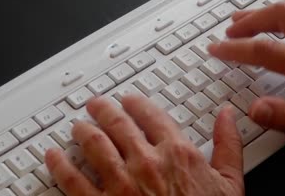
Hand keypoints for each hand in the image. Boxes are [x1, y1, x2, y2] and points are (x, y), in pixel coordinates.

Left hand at [45, 96, 243, 195]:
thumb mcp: (230, 182)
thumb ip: (228, 144)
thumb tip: (227, 116)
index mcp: (177, 153)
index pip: (151, 114)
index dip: (136, 103)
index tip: (129, 100)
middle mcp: (146, 162)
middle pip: (118, 123)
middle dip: (103, 109)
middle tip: (96, 105)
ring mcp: (122, 184)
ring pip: (94, 144)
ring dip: (82, 130)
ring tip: (77, 126)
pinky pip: (73, 181)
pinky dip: (60, 165)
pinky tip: (54, 156)